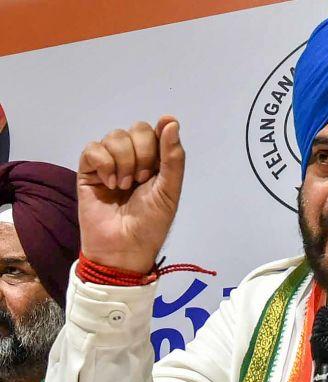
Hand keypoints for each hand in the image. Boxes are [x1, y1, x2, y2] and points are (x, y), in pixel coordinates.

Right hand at [77, 116, 185, 273]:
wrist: (124, 248)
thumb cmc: (150, 224)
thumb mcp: (169, 191)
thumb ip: (172, 158)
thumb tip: (171, 121)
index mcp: (155, 163)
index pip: (155, 132)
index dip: (159, 134)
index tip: (163, 137)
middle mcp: (133, 159)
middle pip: (136, 129)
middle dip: (142, 153)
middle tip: (141, 180)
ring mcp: (110, 163)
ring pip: (115, 136)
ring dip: (124, 162)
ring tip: (125, 187)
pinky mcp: (88, 170)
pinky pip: (93, 149)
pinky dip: (104, 164)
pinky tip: (109, 185)